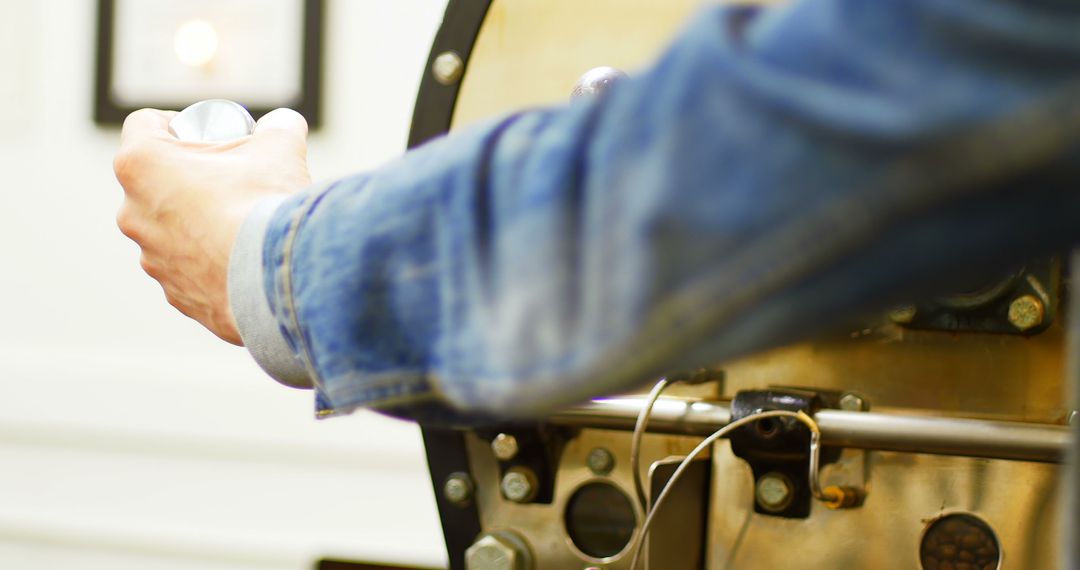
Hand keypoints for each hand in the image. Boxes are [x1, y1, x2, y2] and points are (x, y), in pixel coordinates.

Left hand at [115, 108, 310, 344]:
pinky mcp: (174, 294)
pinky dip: (210, 261)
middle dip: (189, 176)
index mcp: (143, 165)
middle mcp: (134, 212)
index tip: (206, 133)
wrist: (279, 281)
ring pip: (170, 228)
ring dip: (197, 222)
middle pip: (156, 180)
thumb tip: (284, 123)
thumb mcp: (280, 149)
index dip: (177, 123)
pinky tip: (244, 260)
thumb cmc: (266, 206)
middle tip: (231, 180)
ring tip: (242, 225)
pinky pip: (189, 268)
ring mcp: (151, 258)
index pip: (145, 124)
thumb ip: (280, 126)